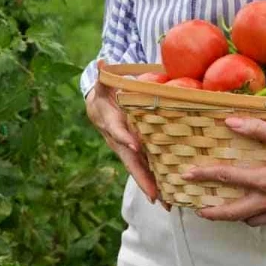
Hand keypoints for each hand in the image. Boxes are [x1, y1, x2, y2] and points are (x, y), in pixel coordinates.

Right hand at [85, 81, 163, 206]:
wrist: (97, 105)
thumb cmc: (104, 91)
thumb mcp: (103, 82)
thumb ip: (104, 74)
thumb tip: (102, 62)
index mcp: (110, 121)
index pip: (116, 130)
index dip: (124, 137)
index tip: (134, 145)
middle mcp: (117, 140)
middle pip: (129, 161)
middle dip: (141, 178)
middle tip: (154, 195)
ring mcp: (126, 148)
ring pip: (138, 169)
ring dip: (150, 187)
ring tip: (166, 203)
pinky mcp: (135, 152)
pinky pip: (144, 168)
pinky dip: (154, 182)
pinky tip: (168, 196)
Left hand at [180, 116, 265, 226]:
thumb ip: (258, 130)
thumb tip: (230, 122)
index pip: (229, 178)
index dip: (205, 175)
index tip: (187, 174)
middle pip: (234, 212)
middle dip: (214, 213)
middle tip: (199, 210)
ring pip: (253, 220)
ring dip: (240, 214)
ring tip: (229, 207)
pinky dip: (264, 214)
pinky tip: (263, 204)